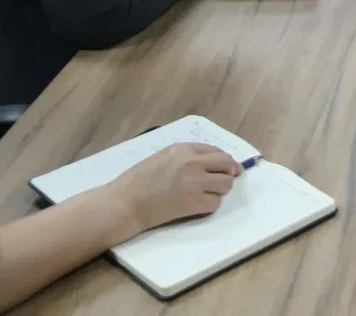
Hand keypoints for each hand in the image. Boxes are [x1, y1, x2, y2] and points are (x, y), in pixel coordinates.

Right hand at [107, 143, 240, 235]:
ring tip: (208, 194)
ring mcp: (194, 182)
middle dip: (230, 173)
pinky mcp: (193, 203)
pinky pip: (215, 203)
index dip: (226, 161)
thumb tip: (210, 162)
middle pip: (227, 165)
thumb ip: (186, 156)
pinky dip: (210, 205)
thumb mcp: (163, 158)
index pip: (216, 151)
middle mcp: (192, 162)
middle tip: (229, 180)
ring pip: (225, 184)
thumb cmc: (138, 181)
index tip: (230, 167)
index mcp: (183, 149)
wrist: (125, 203)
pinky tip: (199, 205)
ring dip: (220, 190)